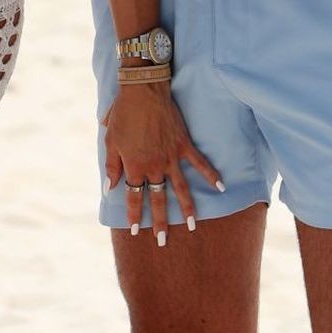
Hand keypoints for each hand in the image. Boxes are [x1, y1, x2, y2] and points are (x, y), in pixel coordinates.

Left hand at [101, 79, 224, 244]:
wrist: (142, 91)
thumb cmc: (123, 115)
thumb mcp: (110, 141)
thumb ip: (112, 166)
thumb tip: (110, 188)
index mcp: (135, 166)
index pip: (134, 197)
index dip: (134, 214)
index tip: (135, 230)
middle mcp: (154, 166)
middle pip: (158, 199)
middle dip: (159, 222)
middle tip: (163, 241)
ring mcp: (171, 157)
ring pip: (180, 188)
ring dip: (186, 208)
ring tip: (191, 226)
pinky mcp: (184, 145)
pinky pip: (200, 164)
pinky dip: (211, 175)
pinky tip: (221, 187)